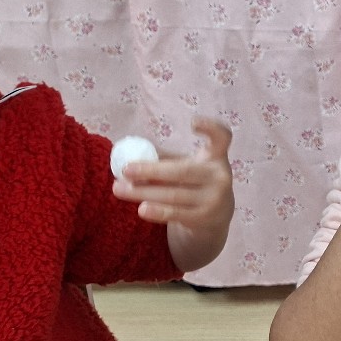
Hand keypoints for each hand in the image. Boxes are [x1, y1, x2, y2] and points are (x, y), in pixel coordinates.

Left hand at [113, 117, 234, 270]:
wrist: (215, 216)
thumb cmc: (194, 183)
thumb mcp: (187, 166)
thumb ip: (165, 159)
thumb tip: (130, 152)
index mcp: (215, 156)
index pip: (222, 137)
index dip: (211, 128)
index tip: (193, 123)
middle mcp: (220, 176)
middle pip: (183, 171)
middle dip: (151, 170)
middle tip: (125, 170)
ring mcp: (215, 198)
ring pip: (174, 194)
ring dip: (144, 192)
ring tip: (118, 189)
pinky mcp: (205, 217)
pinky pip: (177, 213)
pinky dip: (158, 211)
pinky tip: (141, 209)